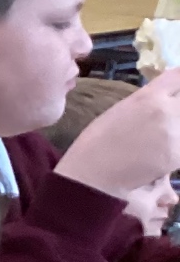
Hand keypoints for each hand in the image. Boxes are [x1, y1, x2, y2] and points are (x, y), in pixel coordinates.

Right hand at [56, 67, 179, 199]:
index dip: (179, 83)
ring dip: (177, 127)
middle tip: (168, 116)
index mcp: (148, 97)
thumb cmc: (97, 144)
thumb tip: (168, 98)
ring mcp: (175, 133)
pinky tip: (160, 153)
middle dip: (178, 106)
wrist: (91, 178)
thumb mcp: (122, 110)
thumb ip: (149, 101)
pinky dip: (175, 147)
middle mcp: (167, 110)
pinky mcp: (178, 155)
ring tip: (160, 137)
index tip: (175, 91)